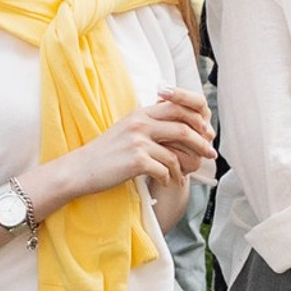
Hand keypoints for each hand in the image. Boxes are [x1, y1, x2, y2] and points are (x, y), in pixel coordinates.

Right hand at [54, 91, 216, 199]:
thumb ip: (149, 124)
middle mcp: (140, 123)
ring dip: (183, 168)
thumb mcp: (127, 129)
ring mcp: (138, 141)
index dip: (196, 119)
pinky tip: (165, 184)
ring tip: (182, 177)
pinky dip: (168, 179)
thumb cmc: (105, 153)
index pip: (177, 107)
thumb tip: (178, 127)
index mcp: (140, 112)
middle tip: (210, 154)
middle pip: (182, 127)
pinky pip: (164, 170)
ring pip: (174, 153)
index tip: (206, 132)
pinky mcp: (136, 160)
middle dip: (200, 142)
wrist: (80, 169)